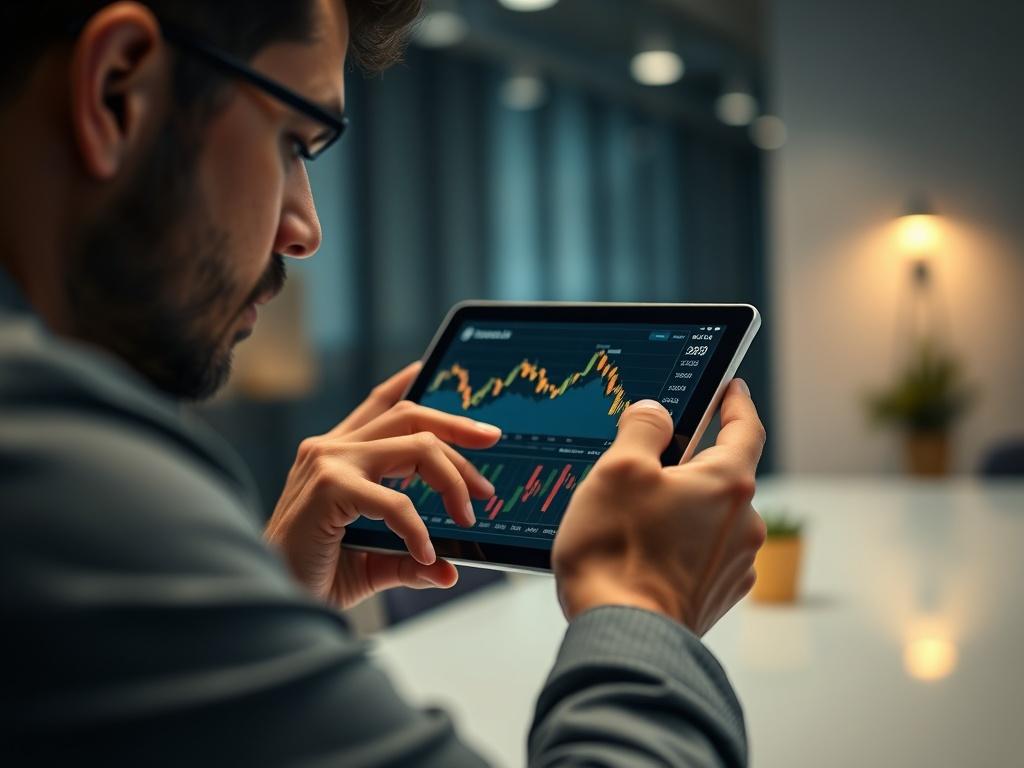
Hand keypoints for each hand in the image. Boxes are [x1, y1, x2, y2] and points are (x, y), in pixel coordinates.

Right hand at [265, 362, 501, 607]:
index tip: (459, 398)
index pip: (384, 404)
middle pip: (411, 416)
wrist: (270, 599)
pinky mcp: (327, 488)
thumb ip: (409, 558)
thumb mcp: (373, 563)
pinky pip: (395, 500)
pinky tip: (426, 554)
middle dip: (459, 431)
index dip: (422, 388)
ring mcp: (328, 463)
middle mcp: (332, 448)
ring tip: (468, 515)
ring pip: (415, 446)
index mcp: (339, 453)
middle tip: (490, 462)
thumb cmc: (313, 576)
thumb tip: (450, 571)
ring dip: (453, 479)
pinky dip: (419, 529)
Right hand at [552, 379, 766, 635]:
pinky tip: (641, 554)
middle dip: (689, 467)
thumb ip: (642, 429)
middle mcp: (744, 524)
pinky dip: (677, 548)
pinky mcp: (715, 597)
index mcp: (727, 483)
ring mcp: (733, 565)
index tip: (731, 390)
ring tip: (631, 521)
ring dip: (680, 512)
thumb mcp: (618, 470)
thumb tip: (654, 413)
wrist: (622, 636)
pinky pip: (700, 556)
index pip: (744, 428)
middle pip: (721, 477)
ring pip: (708, 519)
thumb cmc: (618, 551)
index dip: (736, 403)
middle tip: (647, 467)